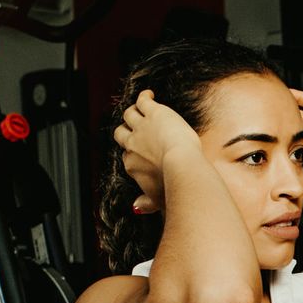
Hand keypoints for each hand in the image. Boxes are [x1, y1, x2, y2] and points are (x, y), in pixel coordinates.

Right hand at [113, 90, 200, 209]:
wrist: (181, 166)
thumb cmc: (173, 185)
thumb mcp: (157, 199)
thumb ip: (146, 203)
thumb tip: (137, 208)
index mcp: (132, 164)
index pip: (126, 154)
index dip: (132, 151)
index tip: (139, 150)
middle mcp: (133, 144)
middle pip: (121, 132)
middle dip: (125, 129)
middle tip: (132, 126)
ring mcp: (142, 127)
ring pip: (129, 114)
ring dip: (133, 111)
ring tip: (139, 107)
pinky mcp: (154, 112)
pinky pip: (143, 100)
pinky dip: (144, 96)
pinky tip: (149, 94)